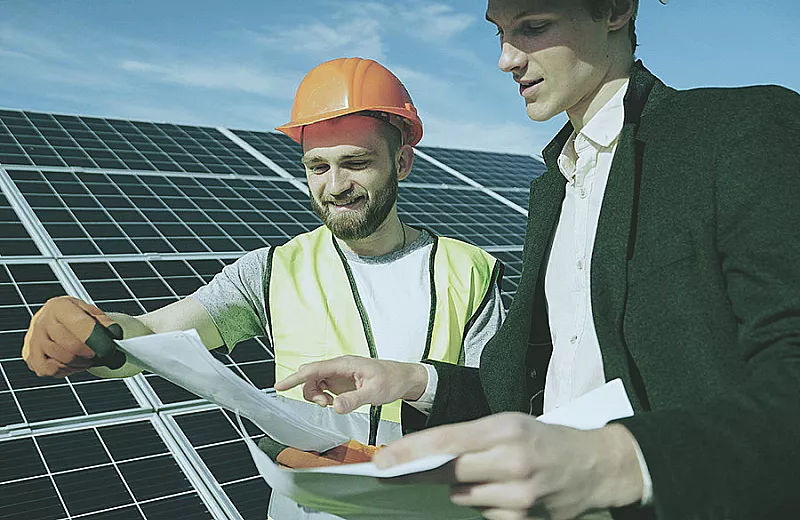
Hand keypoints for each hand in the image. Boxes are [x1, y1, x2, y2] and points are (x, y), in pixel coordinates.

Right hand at [22, 296, 121, 377]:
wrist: (54, 320)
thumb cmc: (76, 316)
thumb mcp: (92, 312)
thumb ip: (105, 322)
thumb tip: (115, 333)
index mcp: (59, 307)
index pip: (80, 325)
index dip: (97, 340)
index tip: (110, 349)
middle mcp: (42, 322)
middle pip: (71, 347)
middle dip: (92, 355)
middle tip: (102, 356)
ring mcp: (33, 340)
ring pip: (63, 360)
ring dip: (82, 363)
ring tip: (89, 358)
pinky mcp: (30, 357)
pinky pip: (52, 370)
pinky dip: (67, 369)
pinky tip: (74, 362)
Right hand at [274, 355, 428, 413]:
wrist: (404, 378)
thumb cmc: (392, 379)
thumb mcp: (375, 392)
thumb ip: (354, 400)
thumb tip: (335, 407)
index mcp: (345, 364)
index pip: (313, 369)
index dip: (294, 378)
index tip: (280, 386)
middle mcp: (339, 367)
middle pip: (310, 376)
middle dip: (309, 391)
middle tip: (324, 404)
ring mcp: (340, 374)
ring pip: (315, 383)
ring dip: (316, 396)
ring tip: (331, 405)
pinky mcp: (342, 382)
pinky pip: (323, 388)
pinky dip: (322, 397)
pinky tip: (334, 403)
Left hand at [374, 413, 643, 519]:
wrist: (596, 465)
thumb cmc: (544, 440)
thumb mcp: (510, 425)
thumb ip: (469, 439)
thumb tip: (422, 456)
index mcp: (505, 428)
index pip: (446, 440)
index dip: (410, 452)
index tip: (382, 462)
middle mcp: (513, 459)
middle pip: (450, 473)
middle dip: (423, 473)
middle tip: (401, 471)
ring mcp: (521, 493)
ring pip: (463, 497)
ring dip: (464, 489)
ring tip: (490, 476)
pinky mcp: (526, 518)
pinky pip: (484, 515)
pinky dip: (486, 506)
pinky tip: (505, 493)